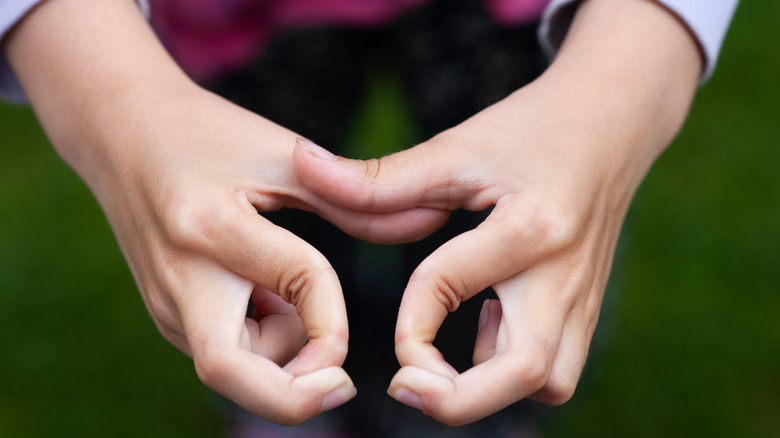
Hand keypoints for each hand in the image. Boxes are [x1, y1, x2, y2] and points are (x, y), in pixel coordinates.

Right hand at [1, 0, 429, 423]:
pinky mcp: (166, 314)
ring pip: (233, 366)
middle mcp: (180, 276)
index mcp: (211, 224)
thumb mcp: (279, 153)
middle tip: (345, 382)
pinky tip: (261, 293)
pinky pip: (224, 349)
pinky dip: (261, 339)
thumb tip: (430, 223)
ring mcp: (165, 303)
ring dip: (282, 352)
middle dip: (295, 394)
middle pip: (230, 370)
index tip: (352, 303)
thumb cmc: (205, 134)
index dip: (337, 302)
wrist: (121, 133)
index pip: (297, 280)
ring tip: (286, 290)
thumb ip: (353, 198)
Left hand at [293, 0, 700, 424]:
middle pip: (528, 370)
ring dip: (492, 387)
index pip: (448, 285)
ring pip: (552, 380)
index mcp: (529, 226)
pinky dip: (513, 370)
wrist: (612, 123)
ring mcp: (585, 295)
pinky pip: (558, 367)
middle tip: (405, 387)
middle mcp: (564, 272)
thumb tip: (304, 164)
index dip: (405, 313)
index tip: (391, 327)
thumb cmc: (531, 130)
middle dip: (457, 398)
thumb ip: (382, 175)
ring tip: (447, 360)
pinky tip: (484, 328)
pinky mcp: (589, 305)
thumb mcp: (458, 147)